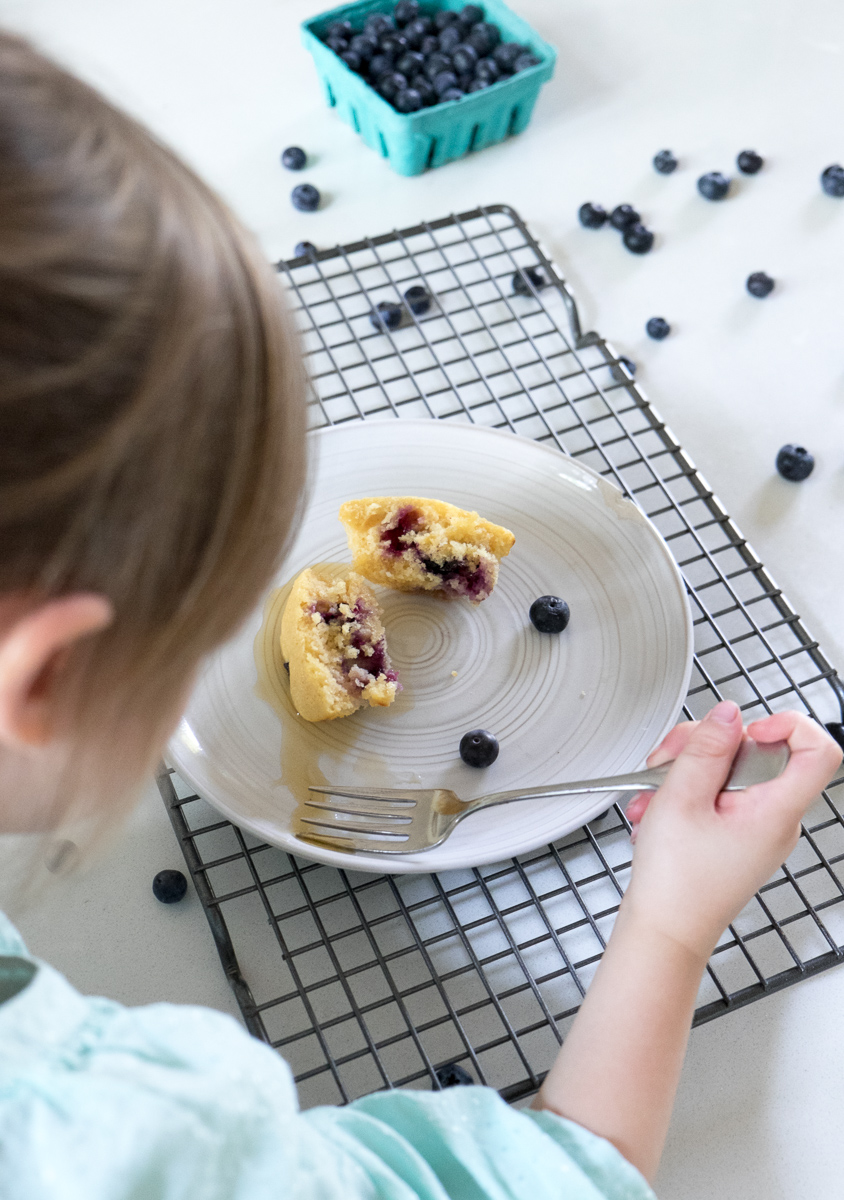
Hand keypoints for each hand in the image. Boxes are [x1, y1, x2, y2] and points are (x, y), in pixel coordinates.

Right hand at [622, 702, 841, 963]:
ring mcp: (755, 827)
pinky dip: (686, 791)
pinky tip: (659, 808)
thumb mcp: (681, 800)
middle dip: (707, 746)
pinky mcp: (735, 832)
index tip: (747, 728)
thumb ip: (706, 748)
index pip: (819, 750)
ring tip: (656, 794)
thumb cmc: (675, 884)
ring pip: (731, 769)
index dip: (787, 724)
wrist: (663, 931)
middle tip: (672, 761)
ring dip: (686, 770)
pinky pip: (718, 792)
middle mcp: (775, 819)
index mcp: (776, 812)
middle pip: (757, 752)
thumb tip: (728, 715)